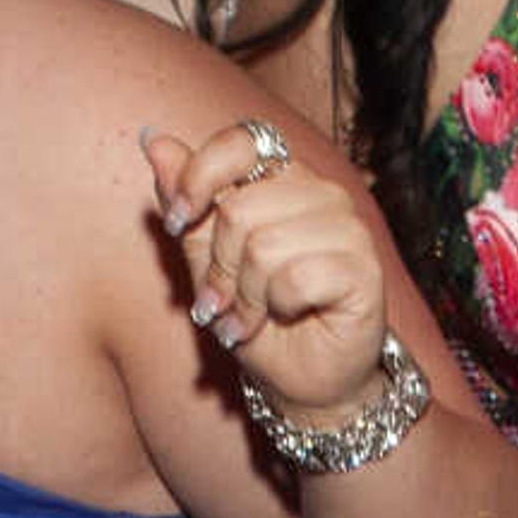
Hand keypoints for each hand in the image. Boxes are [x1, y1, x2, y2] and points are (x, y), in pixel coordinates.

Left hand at [146, 122, 392, 418]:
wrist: (303, 378)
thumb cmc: (258, 316)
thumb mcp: (205, 257)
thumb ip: (185, 199)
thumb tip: (152, 139)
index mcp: (285, 178)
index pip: (242, 141)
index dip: (200, 176)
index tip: (177, 220)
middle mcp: (322, 194)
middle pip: (241, 208)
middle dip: (218, 266)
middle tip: (221, 299)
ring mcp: (348, 230)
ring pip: (266, 246)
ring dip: (245, 295)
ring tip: (247, 317)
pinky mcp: (365, 270)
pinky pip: (297, 277)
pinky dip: (277, 306)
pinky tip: (284, 317)